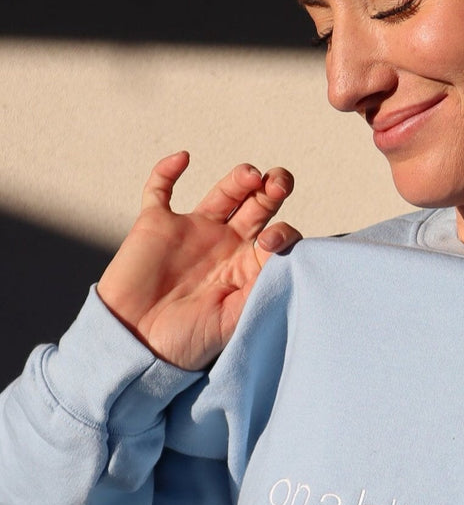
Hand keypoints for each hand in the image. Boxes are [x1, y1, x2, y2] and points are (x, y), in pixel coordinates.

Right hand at [96, 151, 301, 369]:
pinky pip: (159, 189)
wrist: (137, 345)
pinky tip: (184, 158)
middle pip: (259, 206)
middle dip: (274, 189)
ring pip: (224, 193)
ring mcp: (193, 231)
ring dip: (240, 178)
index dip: (283, 232)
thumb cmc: (190, 339)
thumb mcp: (236, 316)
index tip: (270, 244)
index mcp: (250, 266)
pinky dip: (167, 170)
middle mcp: (226, 243)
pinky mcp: (156, 225)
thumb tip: (284, 254)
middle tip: (280, 182)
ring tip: (252, 174)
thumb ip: (260, 284)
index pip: (279, 235)